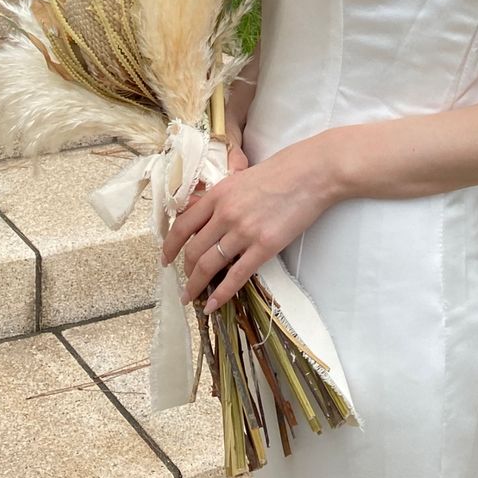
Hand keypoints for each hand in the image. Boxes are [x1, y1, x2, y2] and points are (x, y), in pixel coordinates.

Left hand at [161, 137, 334, 314]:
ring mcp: (244, 231)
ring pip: (208, 265)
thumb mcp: (241, 177)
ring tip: (192, 297)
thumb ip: (222, 197)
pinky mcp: (264, 246)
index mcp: (218, 194)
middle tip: (185, 281)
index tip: (166, 259)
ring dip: (196, 285)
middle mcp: (225, 214)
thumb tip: (206, 216)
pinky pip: (236, 276)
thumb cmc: (280, 172)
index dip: (170, 246)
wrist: (311, 173)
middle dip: (185, 270)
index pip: (182, 225)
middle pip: (193, 249)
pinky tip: (213, 305)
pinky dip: (221, 294)